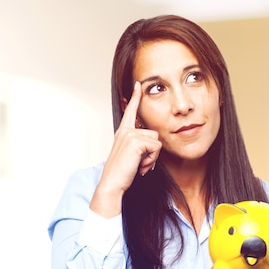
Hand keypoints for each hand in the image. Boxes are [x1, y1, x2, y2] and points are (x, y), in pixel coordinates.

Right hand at [90, 81, 161, 216]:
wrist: (112, 183)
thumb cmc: (122, 174)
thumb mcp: (131, 156)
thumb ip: (140, 147)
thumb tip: (154, 144)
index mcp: (123, 133)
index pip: (130, 112)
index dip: (135, 98)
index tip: (138, 85)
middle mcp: (125, 131)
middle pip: (154, 133)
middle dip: (153, 152)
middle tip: (141, 164)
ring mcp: (130, 135)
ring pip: (156, 141)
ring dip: (153, 157)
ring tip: (140, 166)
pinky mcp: (135, 141)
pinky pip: (156, 148)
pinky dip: (152, 160)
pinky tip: (140, 167)